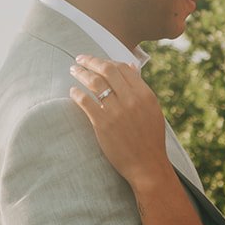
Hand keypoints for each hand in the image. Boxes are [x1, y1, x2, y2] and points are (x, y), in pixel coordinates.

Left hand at [69, 55, 168, 189]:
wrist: (147, 166)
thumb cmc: (150, 140)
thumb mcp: (152, 110)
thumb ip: (140, 88)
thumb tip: (131, 66)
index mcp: (145, 94)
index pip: (123, 68)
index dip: (107, 61)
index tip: (97, 62)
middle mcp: (131, 100)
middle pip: (107, 70)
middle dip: (91, 61)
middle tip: (80, 59)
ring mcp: (116, 111)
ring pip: (94, 82)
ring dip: (81, 73)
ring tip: (74, 70)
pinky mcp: (103, 124)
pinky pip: (86, 102)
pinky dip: (77, 93)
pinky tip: (73, 92)